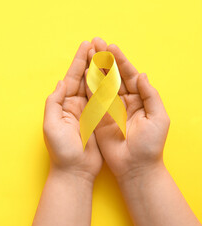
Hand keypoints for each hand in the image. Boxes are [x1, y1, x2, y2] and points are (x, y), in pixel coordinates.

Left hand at [43, 41, 102, 181]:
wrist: (75, 171)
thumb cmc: (61, 151)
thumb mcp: (51, 126)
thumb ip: (54, 103)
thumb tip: (61, 82)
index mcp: (63, 105)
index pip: (71, 79)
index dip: (79, 62)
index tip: (86, 46)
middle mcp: (75, 105)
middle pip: (83, 79)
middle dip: (90, 61)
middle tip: (98, 44)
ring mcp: (87, 112)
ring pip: (95, 86)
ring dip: (100, 70)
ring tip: (107, 54)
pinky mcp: (99, 120)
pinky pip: (105, 100)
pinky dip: (109, 87)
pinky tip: (114, 75)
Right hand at [85, 37, 169, 181]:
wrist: (134, 167)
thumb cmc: (150, 145)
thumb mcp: (158, 118)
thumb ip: (150, 95)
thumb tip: (141, 75)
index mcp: (138, 99)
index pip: (128, 75)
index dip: (120, 61)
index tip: (111, 47)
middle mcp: (123, 101)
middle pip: (112, 76)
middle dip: (104, 59)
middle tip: (96, 42)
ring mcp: (109, 108)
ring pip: (101, 84)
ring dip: (94, 68)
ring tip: (88, 52)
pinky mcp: (98, 117)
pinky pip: (92, 99)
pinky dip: (87, 85)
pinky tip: (83, 72)